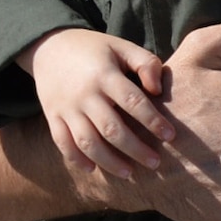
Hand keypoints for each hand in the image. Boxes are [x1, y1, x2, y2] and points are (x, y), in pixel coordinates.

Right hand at [21, 29, 170, 178]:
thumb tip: (157, 90)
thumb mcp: (122, 47)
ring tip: (130, 173)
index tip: (170, 136)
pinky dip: (76, 159)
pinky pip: (62, 143)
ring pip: (87, 141)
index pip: (133, 102)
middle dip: (135, 149)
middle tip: (156, 163)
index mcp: (105, 75)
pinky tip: (94, 169)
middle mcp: (84, 94)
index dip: (152, 120)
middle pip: (111, 128)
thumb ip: (146, 64)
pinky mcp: (52, 117)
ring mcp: (66, 108)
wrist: (49, 46)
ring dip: (108, 161)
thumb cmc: (96, 49)